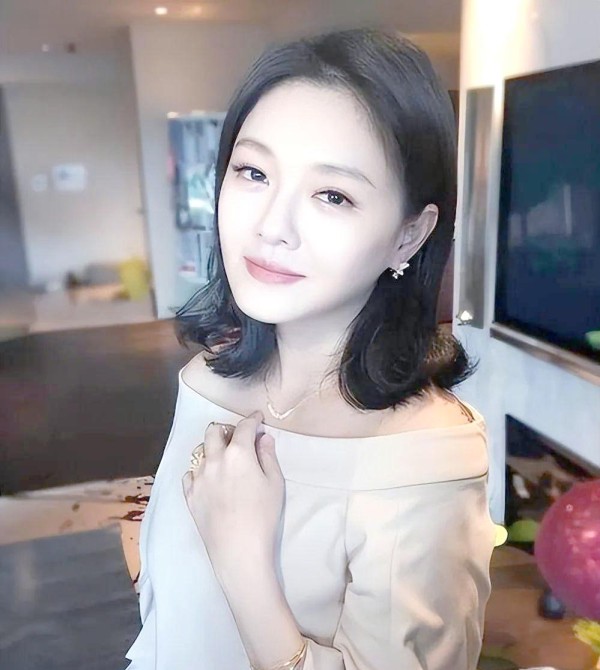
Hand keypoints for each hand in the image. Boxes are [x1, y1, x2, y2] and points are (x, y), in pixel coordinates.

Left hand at [182, 411, 284, 572]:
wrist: (238, 550)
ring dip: (213, 449)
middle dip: (227, 429)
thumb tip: (263, 438)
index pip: (244, 427)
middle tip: (239, 437)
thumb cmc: (263, 516)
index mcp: (238, 453)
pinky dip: (200, 470)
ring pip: (201, 451)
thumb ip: (268, 456)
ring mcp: (198, 477)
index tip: (258, 419)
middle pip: (214, 431)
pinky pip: (190, 474)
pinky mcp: (189, 495)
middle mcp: (214, 460)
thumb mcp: (275, 484)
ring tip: (225, 460)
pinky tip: (210, 479)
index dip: (252, 420)